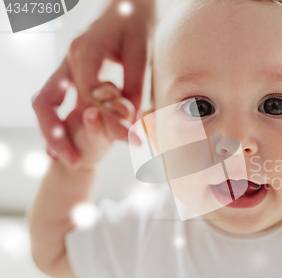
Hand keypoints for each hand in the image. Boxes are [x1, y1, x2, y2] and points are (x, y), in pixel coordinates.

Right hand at [32, 0, 153, 168]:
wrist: (128, 3)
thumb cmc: (137, 24)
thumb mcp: (141, 54)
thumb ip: (134, 88)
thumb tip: (132, 123)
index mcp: (85, 53)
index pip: (91, 100)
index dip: (109, 124)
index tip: (130, 142)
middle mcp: (68, 59)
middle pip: (49, 103)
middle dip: (58, 136)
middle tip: (73, 162)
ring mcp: (65, 63)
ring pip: (44, 102)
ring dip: (50, 130)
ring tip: (62, 158)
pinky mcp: (69, 68)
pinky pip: (54, 97)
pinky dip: (56, 120)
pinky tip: (62, 141)